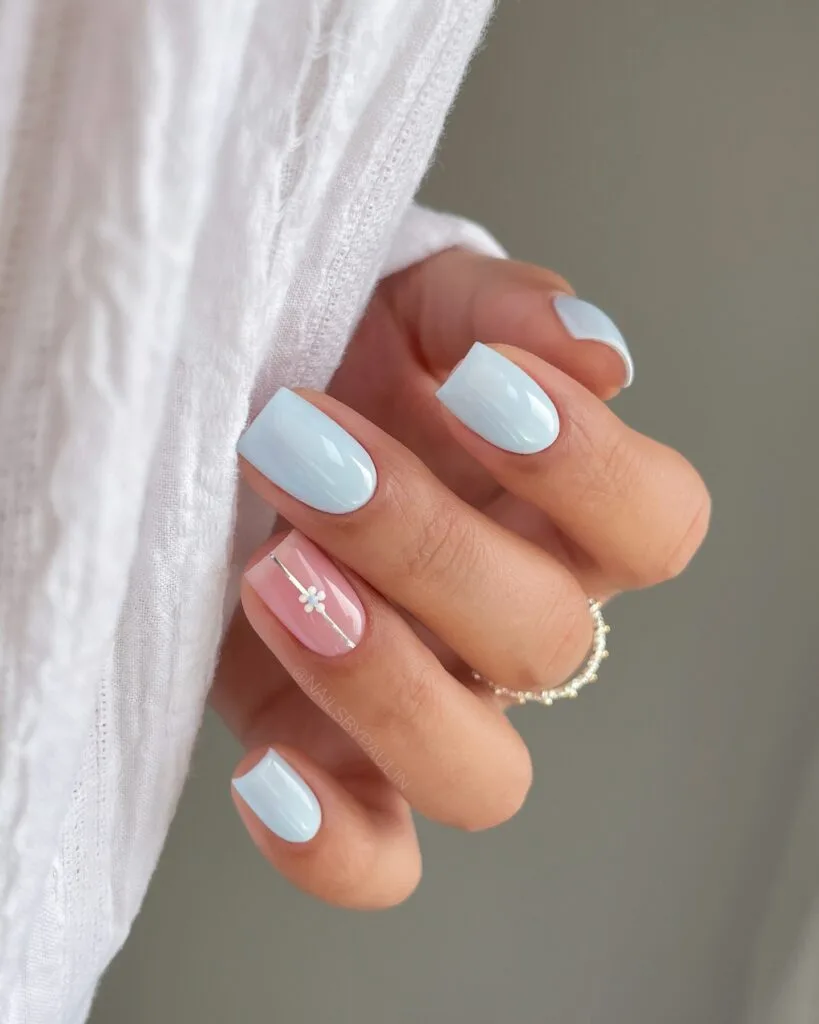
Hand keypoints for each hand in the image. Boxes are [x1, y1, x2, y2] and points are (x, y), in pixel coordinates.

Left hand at [212, 248, 709, 907]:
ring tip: (275, 579)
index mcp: (554, 515)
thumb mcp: (408, 306)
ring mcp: (428, 706)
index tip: (481, 382)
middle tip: (302, 448)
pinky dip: (331, 845)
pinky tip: (264, 772)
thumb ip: (495, 309)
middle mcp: (509, 624)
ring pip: (480, 774)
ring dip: (381, 682)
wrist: (224, 426)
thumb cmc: (333, 359)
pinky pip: (377, 859)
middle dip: (423, 544)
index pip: (653, 524)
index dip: (589, 467)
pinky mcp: (335, 764)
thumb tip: (589, 348)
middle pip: (545, 640)